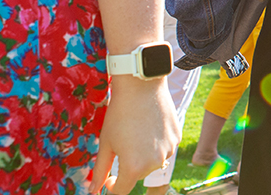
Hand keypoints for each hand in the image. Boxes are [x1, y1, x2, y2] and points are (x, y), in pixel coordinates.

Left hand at [90, 77, 180, 193]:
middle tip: (122, 145)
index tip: (109, 179)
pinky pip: (164, 148)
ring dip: (144, 155)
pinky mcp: (177, 137)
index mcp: (133, 167)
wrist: (142, 87)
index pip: (122, 189)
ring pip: (153, 161)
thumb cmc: (119, 114)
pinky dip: (157, 144)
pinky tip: (149, 127)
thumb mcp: (106, 144)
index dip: (112, 187)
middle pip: (138, 175)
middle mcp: (154, 162)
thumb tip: (93, 190)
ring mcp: (169, 150)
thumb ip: (100, 170)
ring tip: (136, 133)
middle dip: (129, 167)